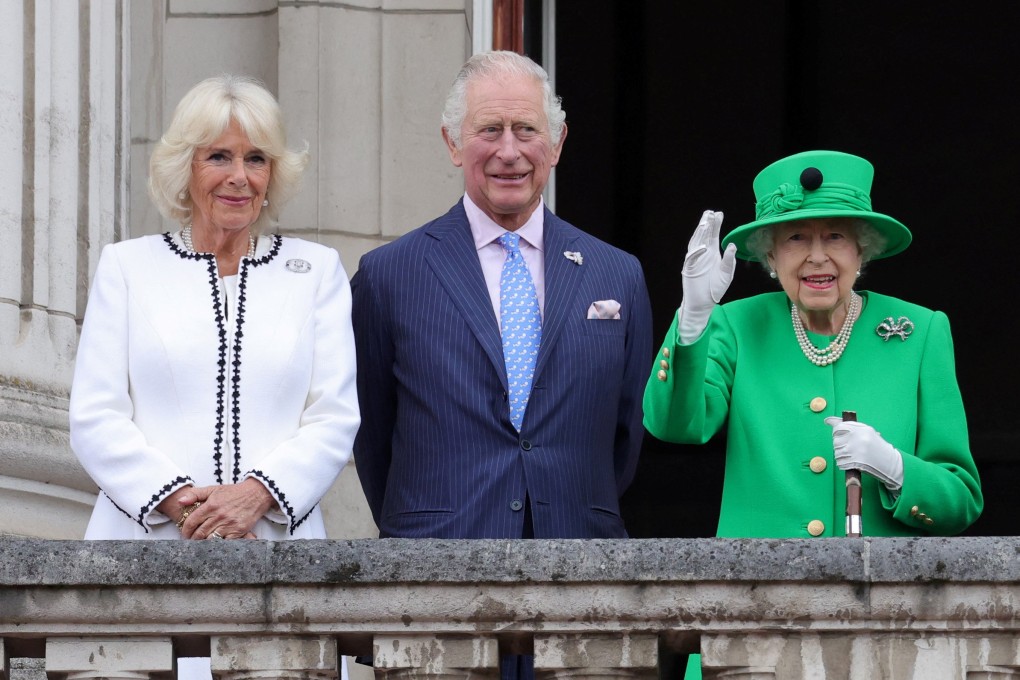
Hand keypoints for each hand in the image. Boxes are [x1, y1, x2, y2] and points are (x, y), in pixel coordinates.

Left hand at [176, 478, 274, 538]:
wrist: (256, 493)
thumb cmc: (234, 492)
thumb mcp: (213, 489)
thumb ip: (195, 494)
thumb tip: (180, 501)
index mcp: (211, 505)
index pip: (192, 522)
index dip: (185, 530)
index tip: (184, 534)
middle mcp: (219, 516)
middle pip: (199, 533)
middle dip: (193, 538)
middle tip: (191, 540)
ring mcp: (229, 524)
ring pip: (210, 539)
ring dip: (204, 543)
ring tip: (201, 543)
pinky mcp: (238, 531)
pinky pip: (225, 542)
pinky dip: (219, 544)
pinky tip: (216, 544)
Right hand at [678, 210, 736, 343]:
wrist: (704, 303)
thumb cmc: (715, 288)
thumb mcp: (727, 273)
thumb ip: (729, 260)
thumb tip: (732, 245)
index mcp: (712, 253)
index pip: (713, 235)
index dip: (715, 225)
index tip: (718, 214)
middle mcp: (703, 254)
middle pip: (703, 236)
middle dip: (706, 224)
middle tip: (710, 213)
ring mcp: (695, 260)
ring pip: (696, 243)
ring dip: (700, 234)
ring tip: (705, 223)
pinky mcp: (689, 269)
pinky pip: (691, 258)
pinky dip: (697, 252)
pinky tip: (704, 247)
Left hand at [825, 416, 904, 489]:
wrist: (891, 463)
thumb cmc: (877, 448)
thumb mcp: (868, 433)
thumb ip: (851, 427)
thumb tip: (829, 421)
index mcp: (862, 429)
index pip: (840, 426)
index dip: (834, 427)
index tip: (827, 422)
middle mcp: (859, 438)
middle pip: (836, 440)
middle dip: (838, 444)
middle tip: (847, 447)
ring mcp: (857, 450)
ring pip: (837, 452)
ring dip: (840, 455)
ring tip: (850, 456)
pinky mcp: (857, 462)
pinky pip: (840, 462)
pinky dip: (842, 464)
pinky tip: (850, 463)